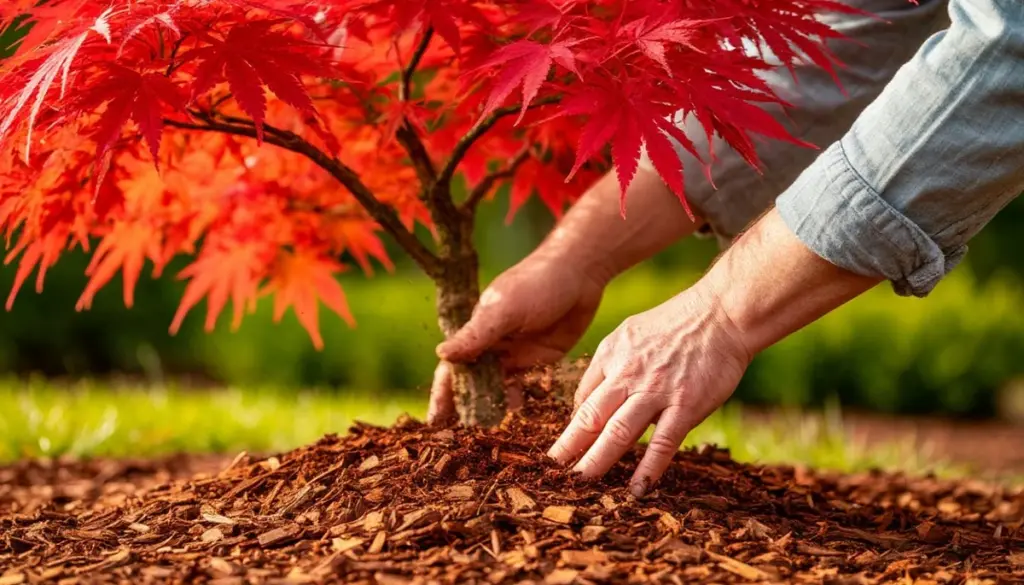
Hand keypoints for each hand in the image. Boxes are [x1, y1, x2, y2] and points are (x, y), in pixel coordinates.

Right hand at [428, 250, 609, 423]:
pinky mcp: (536, 359)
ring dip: (488, 410)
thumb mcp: (505, 309)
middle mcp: (490, 345)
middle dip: (462, 411)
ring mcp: (513, 354)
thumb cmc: (538, 283)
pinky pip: (520, 386)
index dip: (442, 396)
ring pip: (494, 389)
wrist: (580, 273)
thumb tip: (440, 355)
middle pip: (470, 384)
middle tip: (455, 443)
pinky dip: (515, 401)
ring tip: (485, 437)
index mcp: (475, 331)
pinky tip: (516, 415)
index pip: (452, 370)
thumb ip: (476, 335)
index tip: (433, 424)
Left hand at [546, 286, 751, 495]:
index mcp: (612, 355)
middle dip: (568, 448)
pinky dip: (648, 468)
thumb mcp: (631, 334)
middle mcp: (628, 374)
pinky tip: (637, 489)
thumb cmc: (677, 324)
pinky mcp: (685, 405)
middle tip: (551, 473)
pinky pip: (663, 443)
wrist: (721, 314)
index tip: (563, 449)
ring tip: (581, 484)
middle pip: (591, 417)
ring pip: (618, 432)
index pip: (584, 398)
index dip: (571, 427)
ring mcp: (656, 391)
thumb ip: (611, 364)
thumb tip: (590, 397)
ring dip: (597, 461)